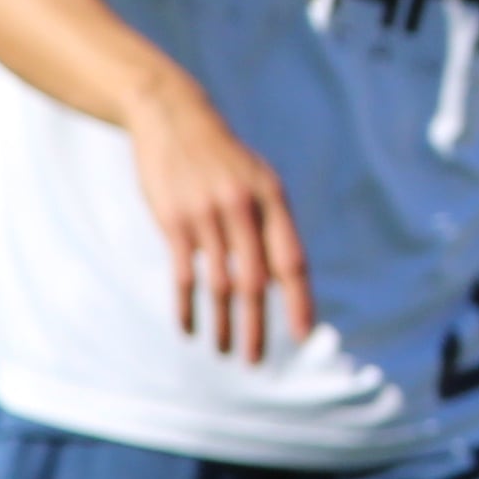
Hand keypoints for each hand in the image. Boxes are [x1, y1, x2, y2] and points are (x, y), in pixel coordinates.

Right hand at [124, 71, 313, 361]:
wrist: (173, 117)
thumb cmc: (221, 156)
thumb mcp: (257, 179)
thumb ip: (270, 223)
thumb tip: (283, 276)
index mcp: (273, 199)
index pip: (292, 260)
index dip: (300, 300)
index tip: (304, 334)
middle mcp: (244, 209)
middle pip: (258, 281)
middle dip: (260, 326)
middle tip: (257, 360)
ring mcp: (208, 215)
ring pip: (221, 284)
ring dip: (225, 324)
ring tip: (226, 352)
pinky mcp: (174, 221)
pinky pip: (185, 275)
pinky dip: (188, 307)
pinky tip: (190, 329)